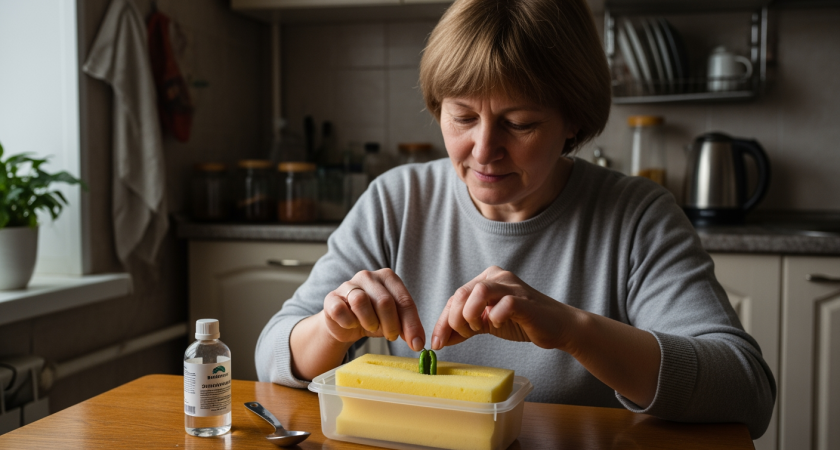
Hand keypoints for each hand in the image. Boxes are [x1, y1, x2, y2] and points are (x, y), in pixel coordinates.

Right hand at [323, 268, 425, 351]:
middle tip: (392, 336)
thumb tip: (418, 343)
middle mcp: (368, 276)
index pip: (404, 300)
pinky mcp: (331, 297)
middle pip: (384, 301)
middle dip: (391, 324)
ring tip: (371, 328)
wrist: (344, 323)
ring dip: (370, 321)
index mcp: (388, 277)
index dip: (411, 324)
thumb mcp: (393, 321)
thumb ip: (406, 328)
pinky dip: (348, 322)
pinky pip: (340, 309)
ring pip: (361, 301)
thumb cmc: (373, 318)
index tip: (416, 344)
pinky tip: (352, 325)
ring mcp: (348, 285)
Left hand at [431, 266, 573, 350]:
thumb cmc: (522, 322)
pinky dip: (495, 318)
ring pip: (478, 291)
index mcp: (486, 279)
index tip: (437, 343)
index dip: (442, 321)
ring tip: (479, 329)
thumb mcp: (487, 323)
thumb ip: (465, 328)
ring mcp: (512, 287)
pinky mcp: (525, 301)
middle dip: (454, 320)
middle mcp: (497, 277)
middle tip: (462, 336)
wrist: (558, 327)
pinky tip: (497, 325)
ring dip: (470, 315)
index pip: (455, 297)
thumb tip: (440, 340)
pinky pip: (504, 304)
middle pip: (461, 293)